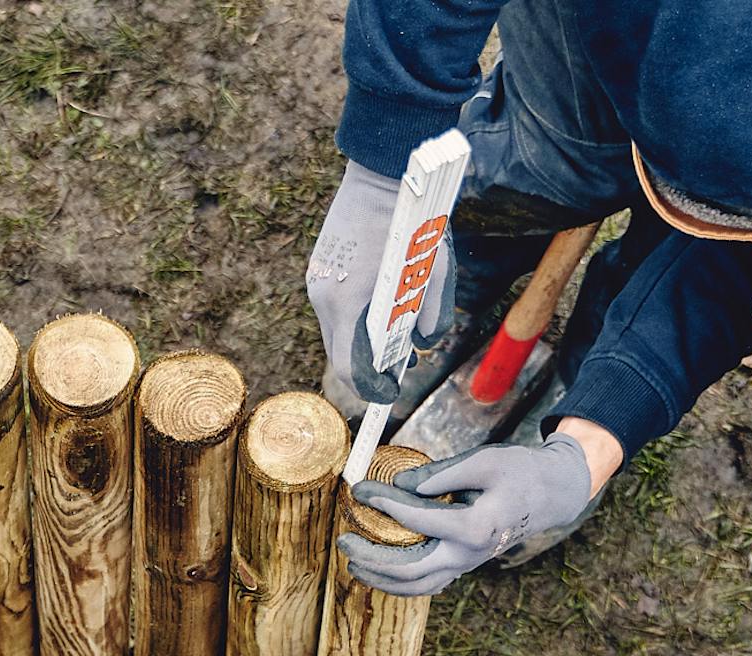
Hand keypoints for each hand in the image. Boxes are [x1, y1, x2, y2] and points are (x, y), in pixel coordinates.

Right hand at [307, 159, 455, 411]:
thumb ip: (433, 313)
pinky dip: (355, 316)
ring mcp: (317, 281)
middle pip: (340, 352)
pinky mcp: (319, 268)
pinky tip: (379, 305)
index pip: (349, 367)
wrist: (382, 166)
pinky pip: (335, 307)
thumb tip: (424, 343)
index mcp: (348, 301)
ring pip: (336, 330)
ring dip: (361, 340)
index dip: (371, 387)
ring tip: (393, 335)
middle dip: (367, 366)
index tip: (390, 393)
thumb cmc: (413, 216)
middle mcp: (324, 296)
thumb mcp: (435, 268)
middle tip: (398, 369)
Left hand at [340, 435, 596, 595]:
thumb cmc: (518, 472)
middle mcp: (468, 555)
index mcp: (475, 528)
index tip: (360, 490)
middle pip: (408, 570)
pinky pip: (425, 584)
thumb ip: (440, 474)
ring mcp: (465, 566)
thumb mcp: (484, 460)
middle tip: (343, 538)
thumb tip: (397, 485)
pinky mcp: (462, 567)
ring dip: (380, 578)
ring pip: (415, 587)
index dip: (384, 504)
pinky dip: (398, 582)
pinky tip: (376, 570)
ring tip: (352, 561)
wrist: (550, 494)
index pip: (416, 520)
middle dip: (370, 557)